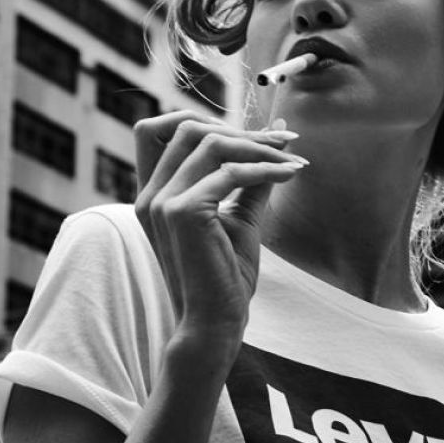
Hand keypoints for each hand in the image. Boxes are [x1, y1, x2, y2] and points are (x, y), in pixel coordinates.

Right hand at [134, 112, 304, 367]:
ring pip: (211, 142)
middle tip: (286, 143)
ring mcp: (162, 201)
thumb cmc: (226, 275)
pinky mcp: (182, 212)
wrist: (216, 322)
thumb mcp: (241, 216)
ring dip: (258, 147)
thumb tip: (277, 136)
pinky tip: (290, 175)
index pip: (166, 129)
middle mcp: (150, 193)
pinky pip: (230, 172)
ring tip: (293, 160)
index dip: (214, 121)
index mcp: (156, 193)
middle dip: (241, 129)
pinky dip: (265, 169)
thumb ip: (252, 176)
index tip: (263, 136)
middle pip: (189, 127)